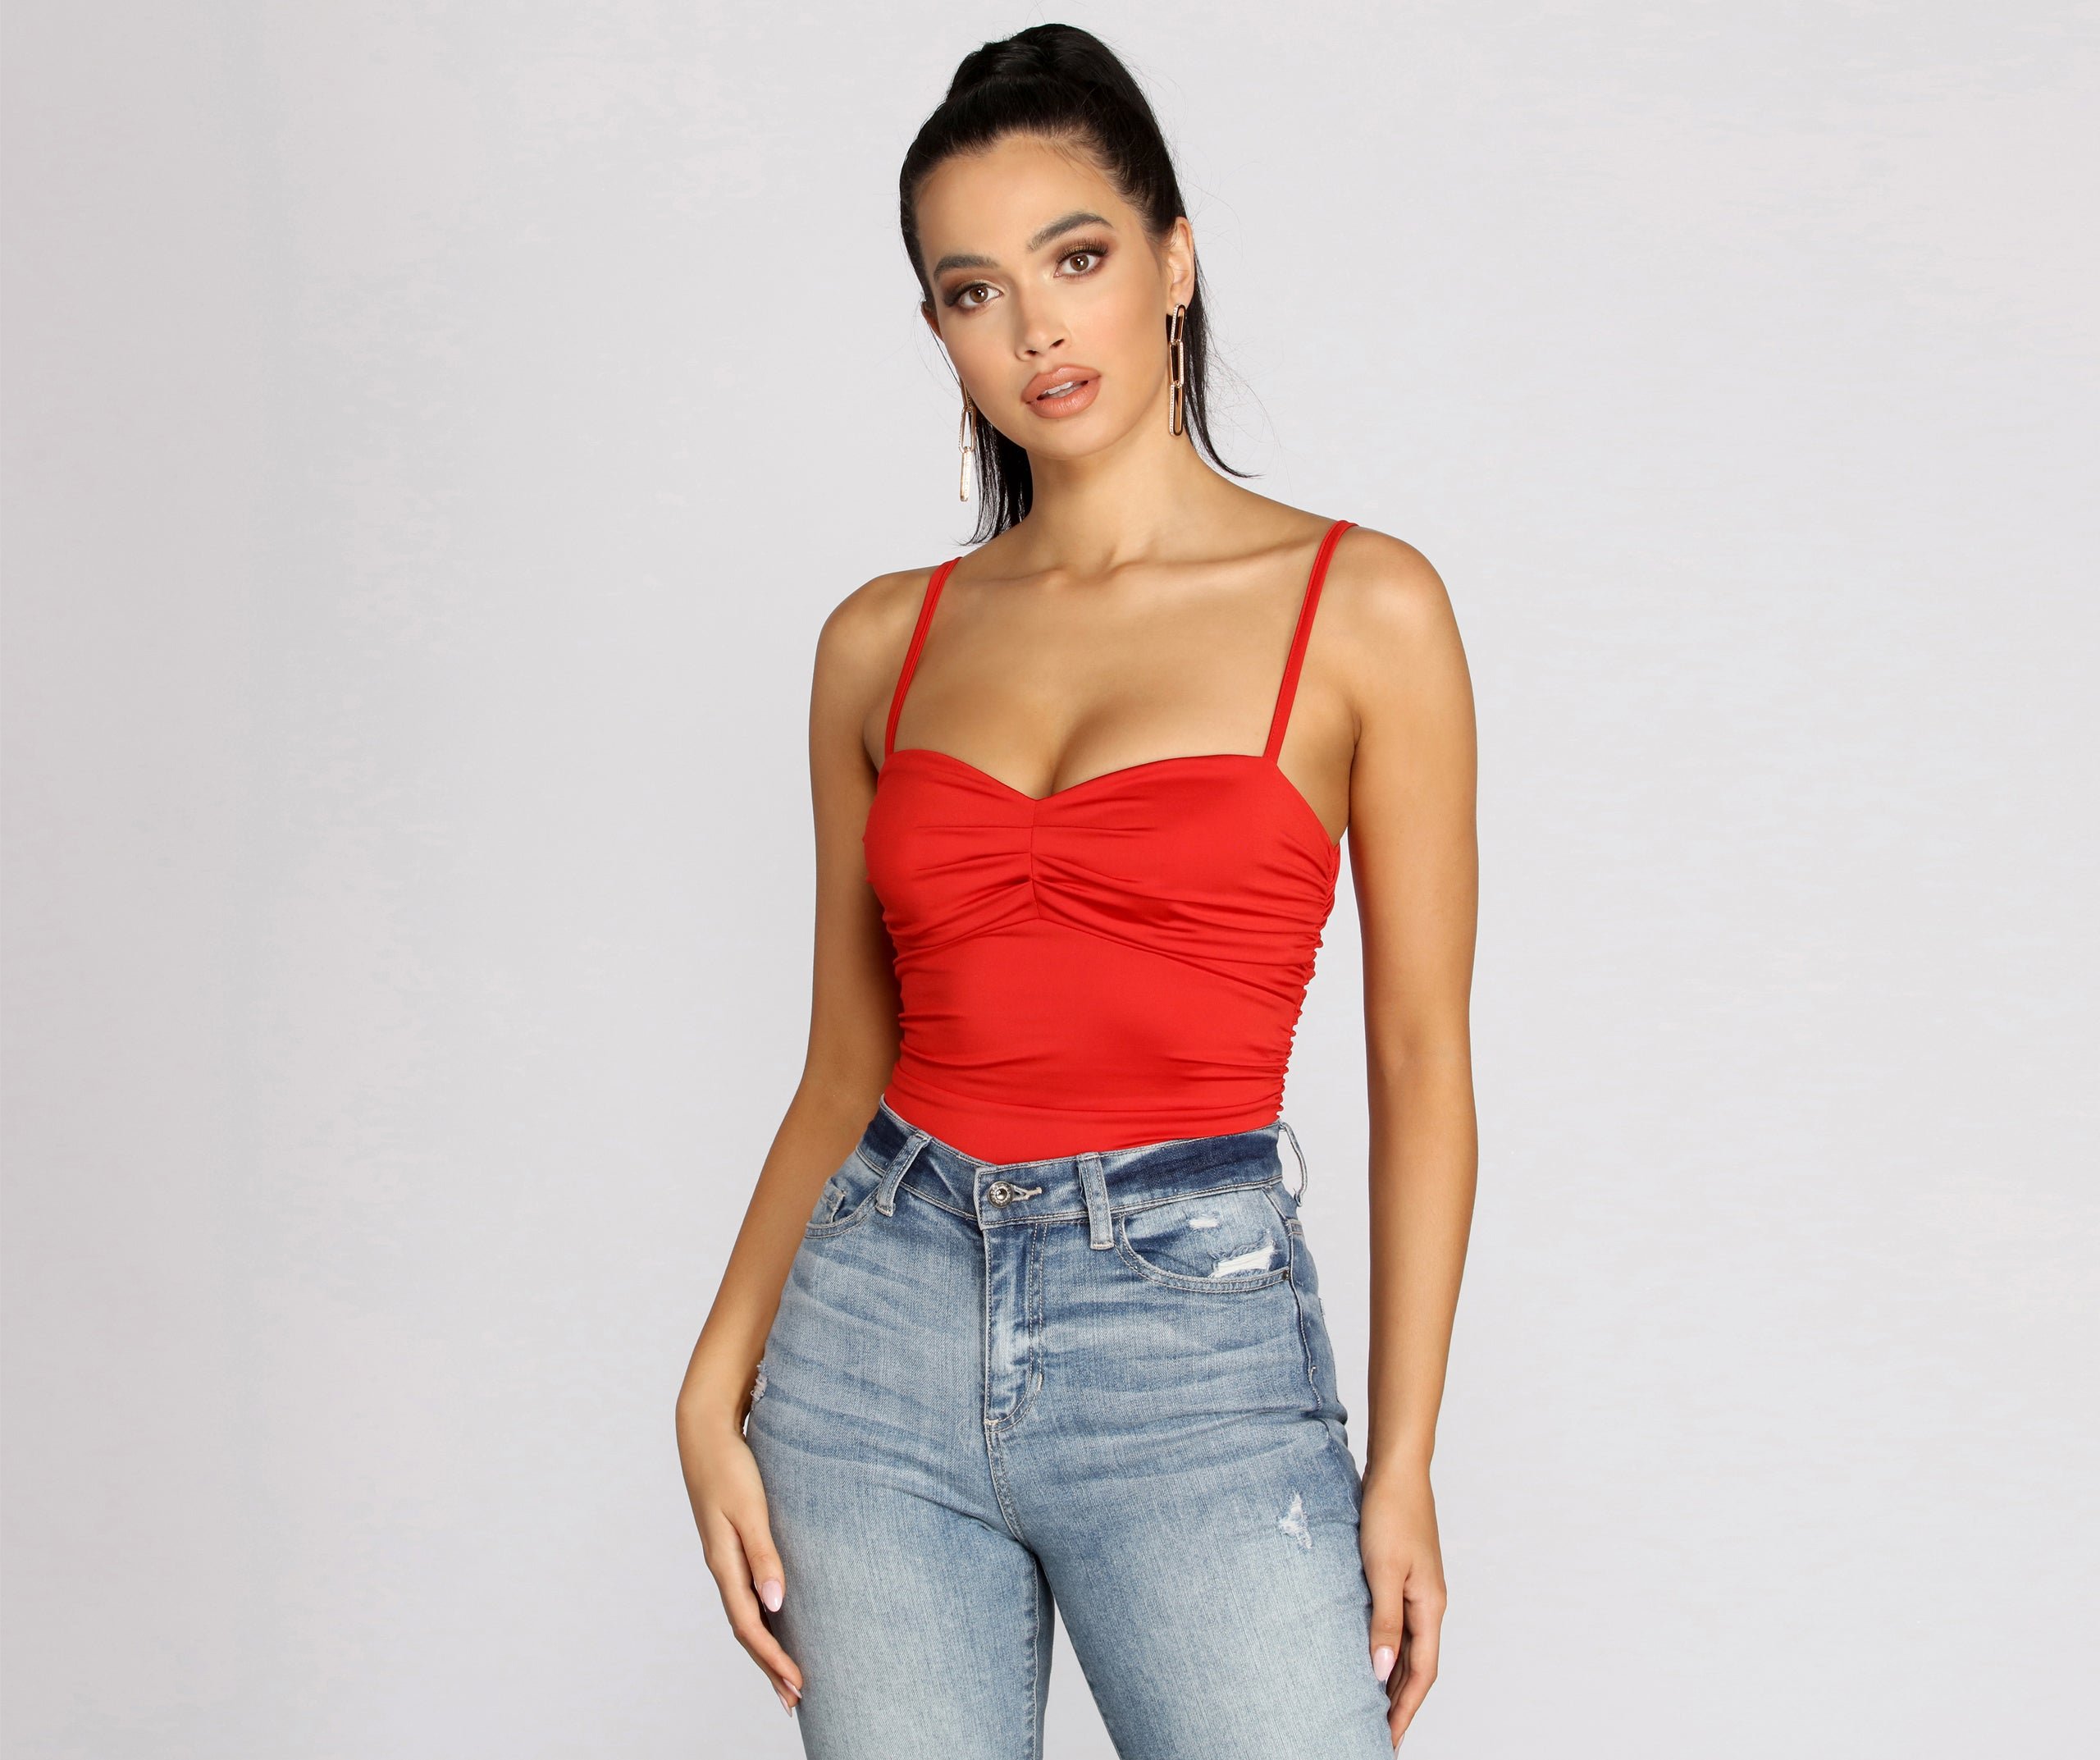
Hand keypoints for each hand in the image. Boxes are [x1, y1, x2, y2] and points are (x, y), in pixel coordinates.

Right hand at [682, 1407, 803, 1715]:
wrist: (704, 1431)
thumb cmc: (730, 1466)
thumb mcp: (749, 1509)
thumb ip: (764, 1555)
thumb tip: (776, 1605)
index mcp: (724, 1564)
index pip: (749, 1627)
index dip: (773, 1659)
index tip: (799, 1685)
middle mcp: (722, 1566)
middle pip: (746, 1630)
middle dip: (769, 1667)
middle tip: (794, 1701)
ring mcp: (724, 1556)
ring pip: (746, 1614)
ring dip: (765, 1647)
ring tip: (786, 1674)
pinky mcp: (731, 1542)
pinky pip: (746, 1593)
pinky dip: (761, 1617)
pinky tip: (775, 1621)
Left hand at [1359, 1459, 1445, 1747]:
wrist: (1396, 1469)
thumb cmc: (1390, 1513)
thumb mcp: (1383, 1570)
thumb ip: (1384, 1622)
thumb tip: (1383, 1671)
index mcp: (1429, 1607)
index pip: (1422, 1673)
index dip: (1406, 1709)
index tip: (1390, 1740)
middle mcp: (1428, 1604)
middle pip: (1418, 1666)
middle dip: (1400, 1704)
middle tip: (1379, 1735)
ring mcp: (1418, 1590)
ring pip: (1409, 1648)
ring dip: (1393, 1679)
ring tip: (1373, 1709)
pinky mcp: (1403, 1576)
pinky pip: (1398, 1626)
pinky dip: (1388, 1650)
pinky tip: (1371, 1657)